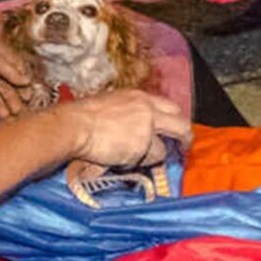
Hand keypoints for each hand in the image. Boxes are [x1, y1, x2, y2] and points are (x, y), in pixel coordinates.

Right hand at [65, 90, 191, 166]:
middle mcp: (147, 109)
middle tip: (183, 148)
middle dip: (185, 138)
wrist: (75, 125)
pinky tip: (121, 160)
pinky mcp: (141, 146)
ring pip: (163, 148)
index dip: (174, 119)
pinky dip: (138, 163)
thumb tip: (133, 126)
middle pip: (180, 123)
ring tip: (132, 158)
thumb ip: (128, 112)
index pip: (169, 105)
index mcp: (138, 97)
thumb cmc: (82, 115)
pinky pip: (148, 160)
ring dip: (152, 156)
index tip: (174, 129)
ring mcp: (146, 128)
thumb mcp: (110, 104)